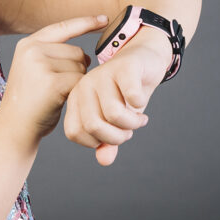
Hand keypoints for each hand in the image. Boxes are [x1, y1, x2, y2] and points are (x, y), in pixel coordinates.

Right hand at [0, 15, 108, 157]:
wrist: (14, 128)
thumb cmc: (31, 102)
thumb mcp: (34, 70)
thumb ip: (54, 55)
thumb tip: (86, 55)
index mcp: (28, 44)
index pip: (63, 27)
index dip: (86, 23)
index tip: (105, 19)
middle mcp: (32, 50)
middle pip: (77, 52)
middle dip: (76, 69)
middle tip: (56, 88)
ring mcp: (40, 64)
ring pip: (80, 67)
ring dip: (77, 82)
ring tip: (55, 95)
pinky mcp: (52, 82)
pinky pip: (80, 81)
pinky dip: (78, 92)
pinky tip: (61, 101)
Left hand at [62, 42, 167, 165]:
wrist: (145, 59)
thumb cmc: (126, 92)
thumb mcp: (117, 121)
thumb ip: (108, 141)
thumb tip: (104, 161)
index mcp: (76, 99)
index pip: (74, 132)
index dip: (96, 142)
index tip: (113, 137)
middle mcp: (85, 85)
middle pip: (93, 125)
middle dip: (117, 136)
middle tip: (130, 130)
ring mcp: (103, 74)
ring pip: (113, 113)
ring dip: (131, 124)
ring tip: (140, 119)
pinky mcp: (124, 67)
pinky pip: (131, 96)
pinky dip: (139, 105)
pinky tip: (141, 103)